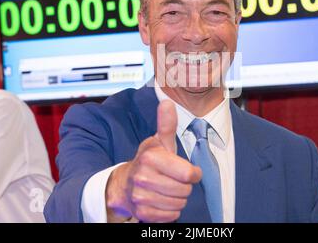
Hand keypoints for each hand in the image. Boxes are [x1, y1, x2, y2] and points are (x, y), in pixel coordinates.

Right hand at [105, 100, 201, 221]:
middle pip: (185, 190)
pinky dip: (171, 210)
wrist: (125, 184)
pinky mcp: (143, 213)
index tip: (188, 170)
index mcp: (150, 158)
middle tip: (174, 179)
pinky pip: (171, 216)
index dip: (193, 173)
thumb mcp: (159, 142)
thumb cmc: (149, 162)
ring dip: (178, 198)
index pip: (188, 174)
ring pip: (179, 204)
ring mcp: (141, 197)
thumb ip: (166, 125)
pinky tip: (162, 200)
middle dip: (184, 186)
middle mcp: (143, 178)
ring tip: (167, 189)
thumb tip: (167, 102)